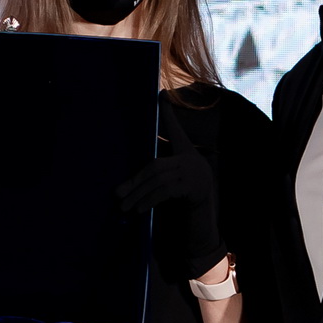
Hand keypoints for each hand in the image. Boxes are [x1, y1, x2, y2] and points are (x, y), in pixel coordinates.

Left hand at [117, 98, 225, 279]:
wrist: (204, 227)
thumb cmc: (184, 204)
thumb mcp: (172, 186)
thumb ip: (158, 176)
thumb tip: (130, 180)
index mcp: (187, 155)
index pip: (176, 131)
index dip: (168, 115)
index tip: (159, 96)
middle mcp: (192, 161)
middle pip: (157, 165)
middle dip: (135, 181)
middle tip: (117, 194)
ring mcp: (196, 174)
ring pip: (159, 180)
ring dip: (138, 195)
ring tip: (124, 207)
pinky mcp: (195, 189)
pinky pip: (166, 192)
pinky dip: (150, 200)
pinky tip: (139, 210)